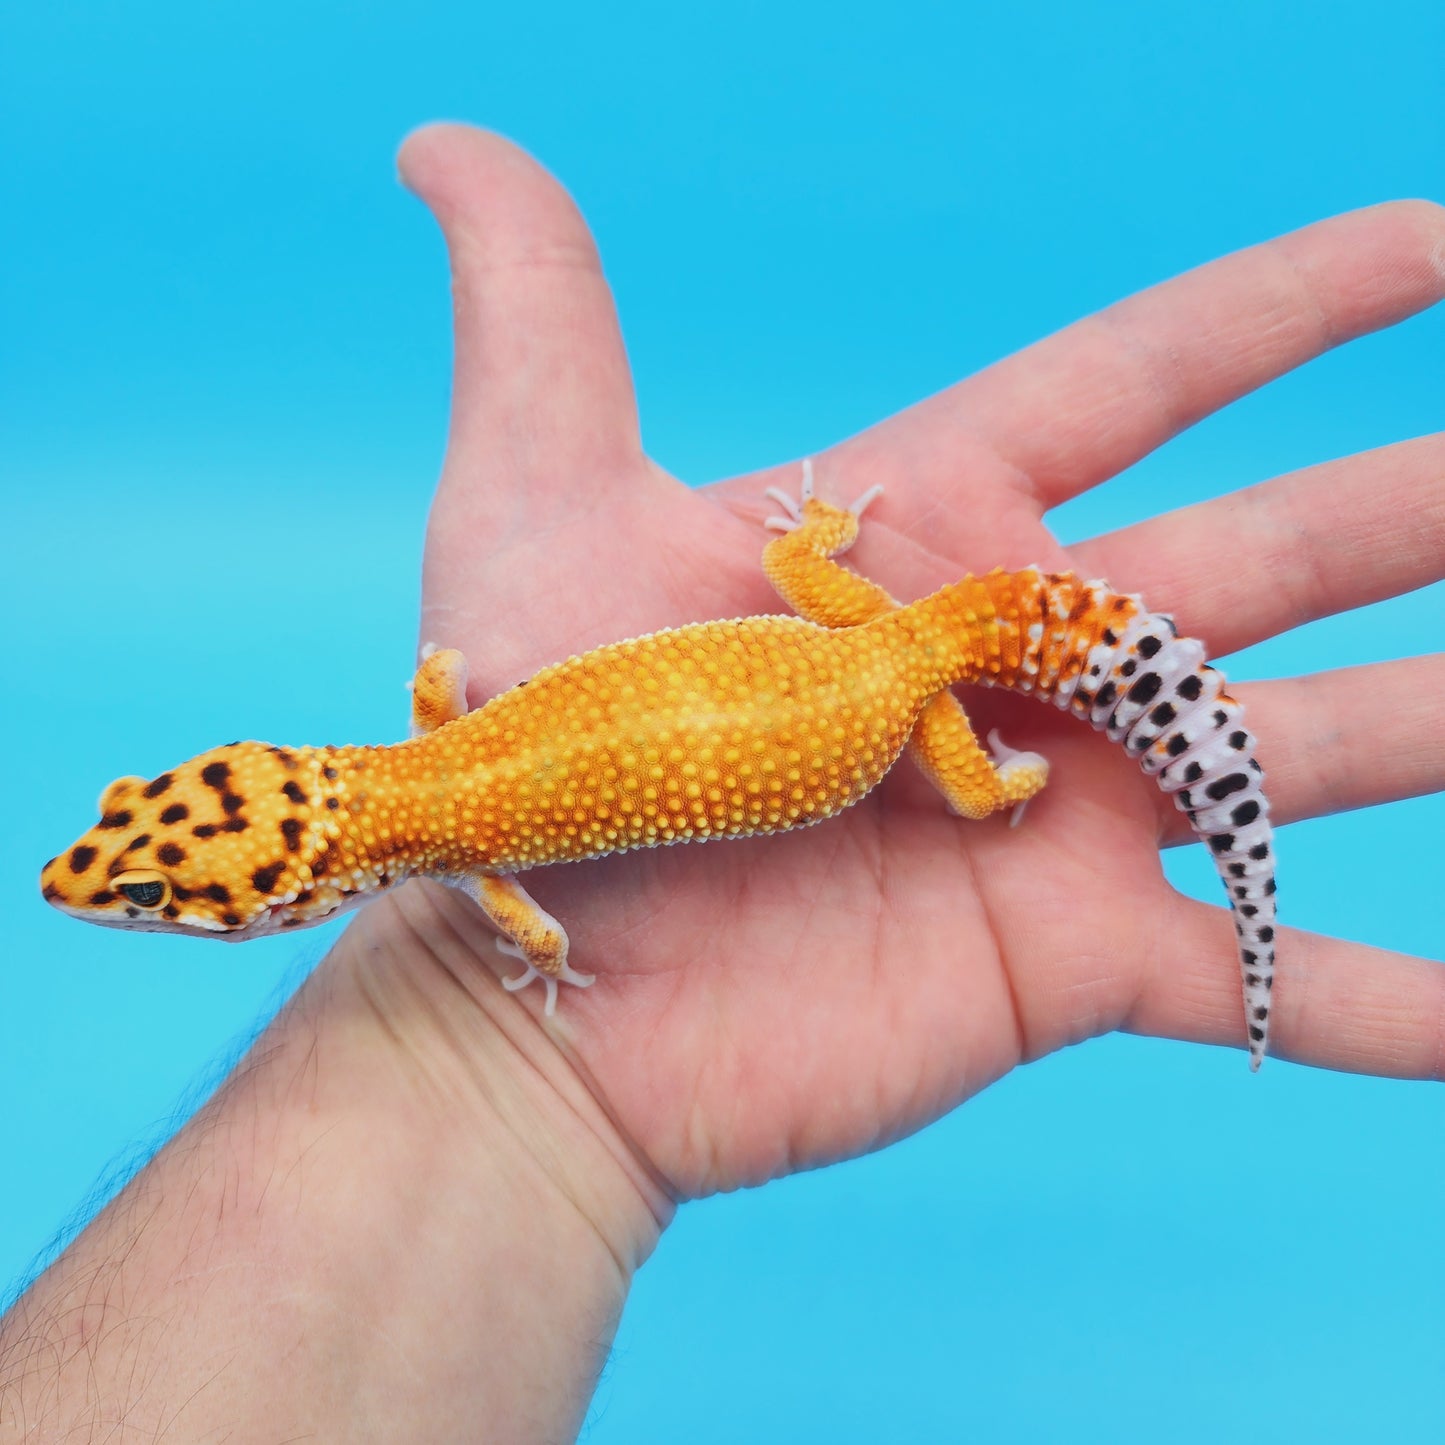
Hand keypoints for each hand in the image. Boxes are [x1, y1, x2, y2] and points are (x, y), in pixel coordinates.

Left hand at [388, 123, 1444, 1200]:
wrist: (543, 992)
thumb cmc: (534, 747)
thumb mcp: (534, 499)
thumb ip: (538, 312)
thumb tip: (443, 145)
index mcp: (926, 534)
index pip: (1144, 380)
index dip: (1288, 305)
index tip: (1429, 240)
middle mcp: (1013, 664)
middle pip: (1273, 555)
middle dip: (1420, 501)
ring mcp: (1055, 815)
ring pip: (1301, 753)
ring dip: (1439, 719)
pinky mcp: (1062, 960)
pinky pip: (1254, 976)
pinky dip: (1374, 997)